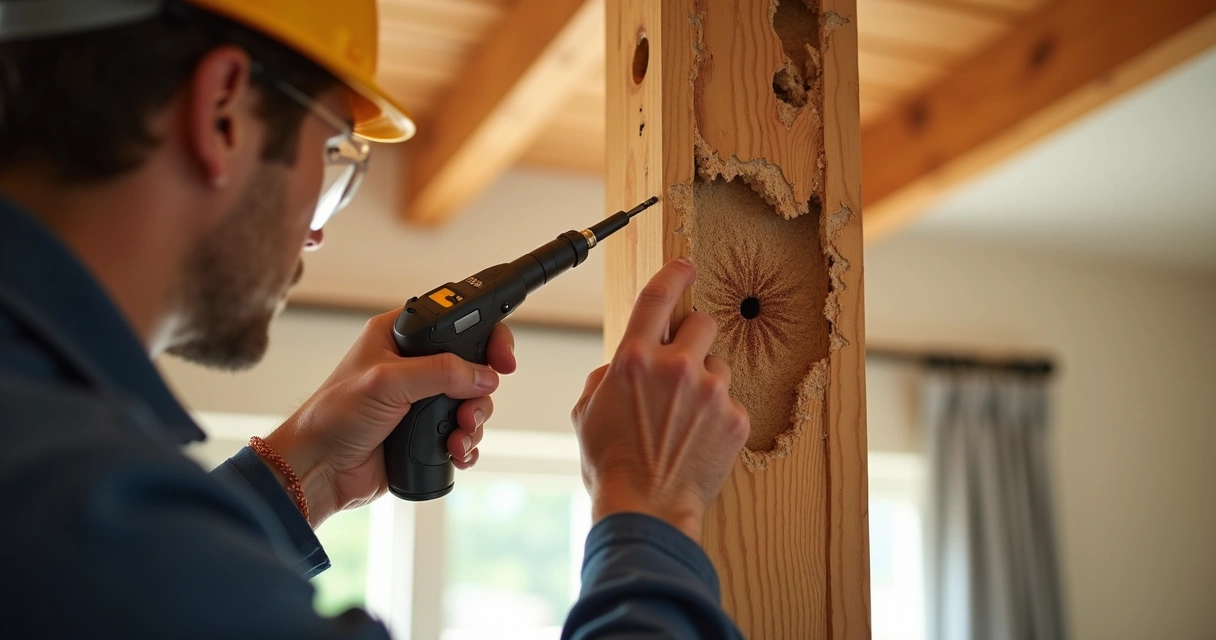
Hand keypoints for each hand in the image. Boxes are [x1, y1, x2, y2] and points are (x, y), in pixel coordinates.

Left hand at [263, 309, 516, 526]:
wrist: (320, 469)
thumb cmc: (333, 417)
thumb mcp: (387, 383)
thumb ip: (439, 372)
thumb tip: (483, 375)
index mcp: (400, 337)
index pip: (457, 322)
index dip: (486, 336)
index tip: (502, 359)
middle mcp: (414, 365)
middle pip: (473, 367)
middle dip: (480, 392)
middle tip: (471, 409)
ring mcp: (422, 400)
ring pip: (473, 404)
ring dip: (473, 424)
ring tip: (456, 438)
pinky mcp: (425, 432)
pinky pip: (463, 434)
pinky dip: (466, 445)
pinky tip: (455, 453)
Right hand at [572, 259, 749, 543]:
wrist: (646, 509)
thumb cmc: (610, 464)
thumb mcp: (586, 413)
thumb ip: (604, 376)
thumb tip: (619, 365)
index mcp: (633, 359)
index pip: (657, 297)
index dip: (673, 274)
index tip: (685, 266)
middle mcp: (676, 367)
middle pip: (702, 323)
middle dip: (693, 339)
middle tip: (683, 364)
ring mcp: (710, 392)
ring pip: (718, 366)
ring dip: (706, 382)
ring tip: (685, 418)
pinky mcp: (735, 418)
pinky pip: (731, 402)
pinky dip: (718, 416)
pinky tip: (697, 438)